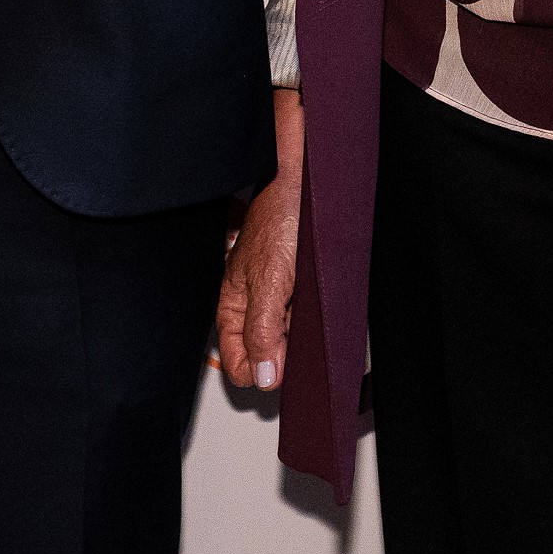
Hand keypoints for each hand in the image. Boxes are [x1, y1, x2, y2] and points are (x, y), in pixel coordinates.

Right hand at [216, 90, 304, 392]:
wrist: (308, 175)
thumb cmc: (283, 215)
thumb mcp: (270, 282)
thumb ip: (264, 331)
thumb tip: (263, 378)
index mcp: (232, 305)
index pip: (239, 364)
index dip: (262, 371)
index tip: (284, 366)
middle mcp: (251, 301)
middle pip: (266, 352)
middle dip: (285, 351)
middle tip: (299, 327)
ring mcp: (275, 290)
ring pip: (289, 333)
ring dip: (302, 329)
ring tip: (309, 302)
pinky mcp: (297, 279)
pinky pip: (304, 311)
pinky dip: (314, 310)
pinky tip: (321, 295)